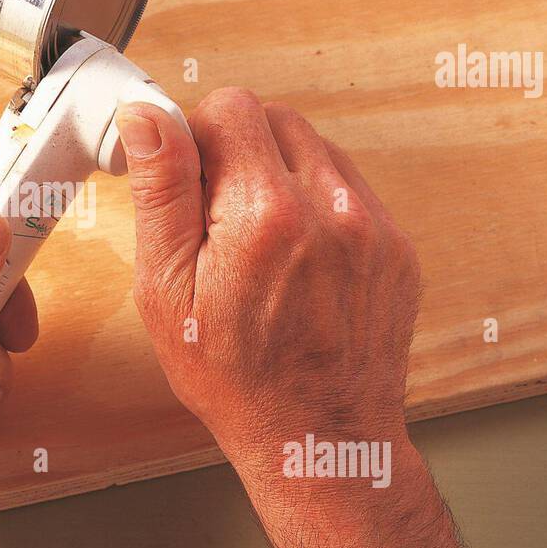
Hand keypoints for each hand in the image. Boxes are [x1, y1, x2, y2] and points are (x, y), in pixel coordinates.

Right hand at [114, 88, 420, 481]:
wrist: (320, 439)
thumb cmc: (236, 378)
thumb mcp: (167, 290)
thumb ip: (162, 192)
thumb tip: (148, 118)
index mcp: (266, 213)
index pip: (231, 107)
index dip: (197, 139)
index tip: (190, 186)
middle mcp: (332, 208)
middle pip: (277, 119)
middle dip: (239, 153)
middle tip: (218, 222)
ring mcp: (375, 227)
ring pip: (316, 150)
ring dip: (280, 175)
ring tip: (259, 245)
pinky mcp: (397, 247)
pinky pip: (351, 190)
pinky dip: (318, 207)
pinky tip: (296, 260)